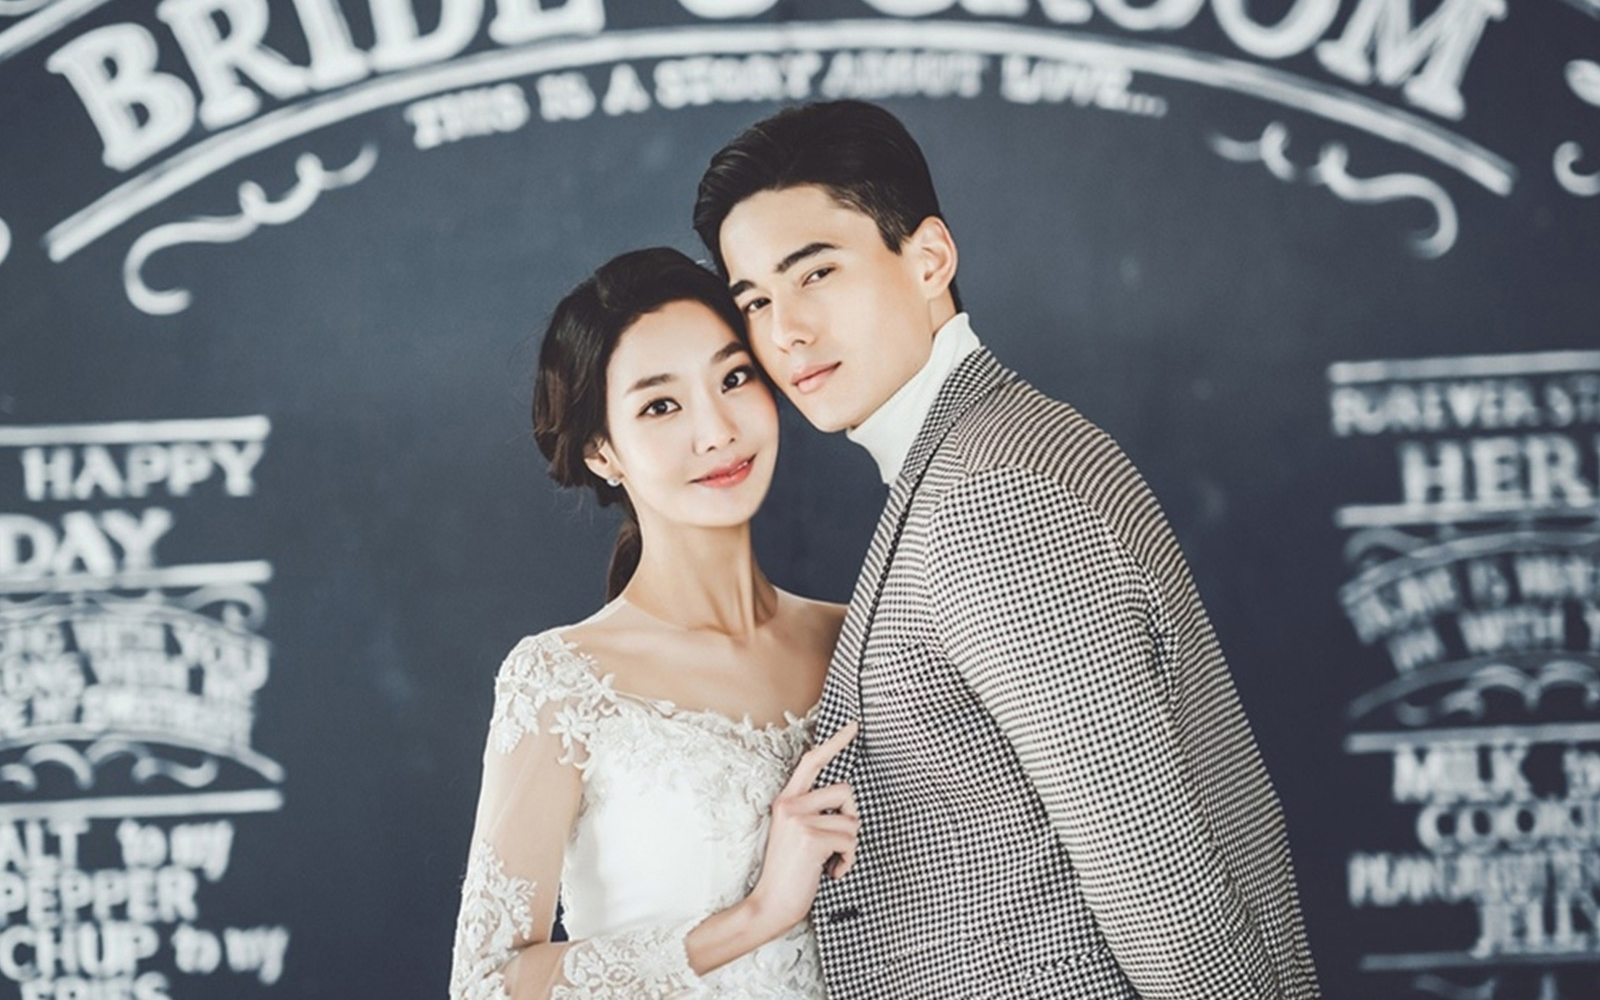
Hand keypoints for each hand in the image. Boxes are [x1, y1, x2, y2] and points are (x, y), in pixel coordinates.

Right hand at [746, 720, 860, 939]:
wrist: (770, 904)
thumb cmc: (789, 873)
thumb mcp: (796, 834)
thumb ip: (814, 813)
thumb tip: (846, 802)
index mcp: (787, 800)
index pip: (812, 761)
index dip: (835, 742)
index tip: (854, 725)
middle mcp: (790, 804)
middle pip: (845, 791)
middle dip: (852, 818)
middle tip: (839, 842)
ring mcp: (799, 819)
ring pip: (852, 821)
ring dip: (849, 847)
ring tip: (830, 861)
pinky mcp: (811, 837)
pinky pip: (850, 842)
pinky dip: (848, 862)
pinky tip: (829, 872)